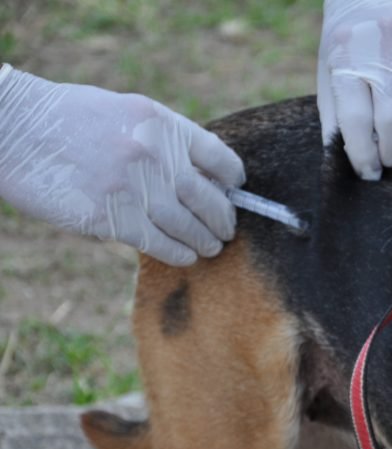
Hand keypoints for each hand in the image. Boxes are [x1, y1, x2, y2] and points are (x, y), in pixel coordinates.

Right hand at [0, 67, 243, 265]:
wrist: (13, 127)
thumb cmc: (70, 120)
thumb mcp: (125, 112)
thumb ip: (164, 141)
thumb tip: (199, 181)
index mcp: (161, 123)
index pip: (219, 157)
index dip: (232, 180)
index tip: (233, 190)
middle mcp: (154, 155)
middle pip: (209, 199)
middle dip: (224, 219)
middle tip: (227, 230)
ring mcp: (133, 188)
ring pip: (188, 227)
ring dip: (205, 241)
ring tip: (210, 246)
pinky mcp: (109, 218)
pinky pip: (158, 243)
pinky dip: (178, 253)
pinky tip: (185, 255)